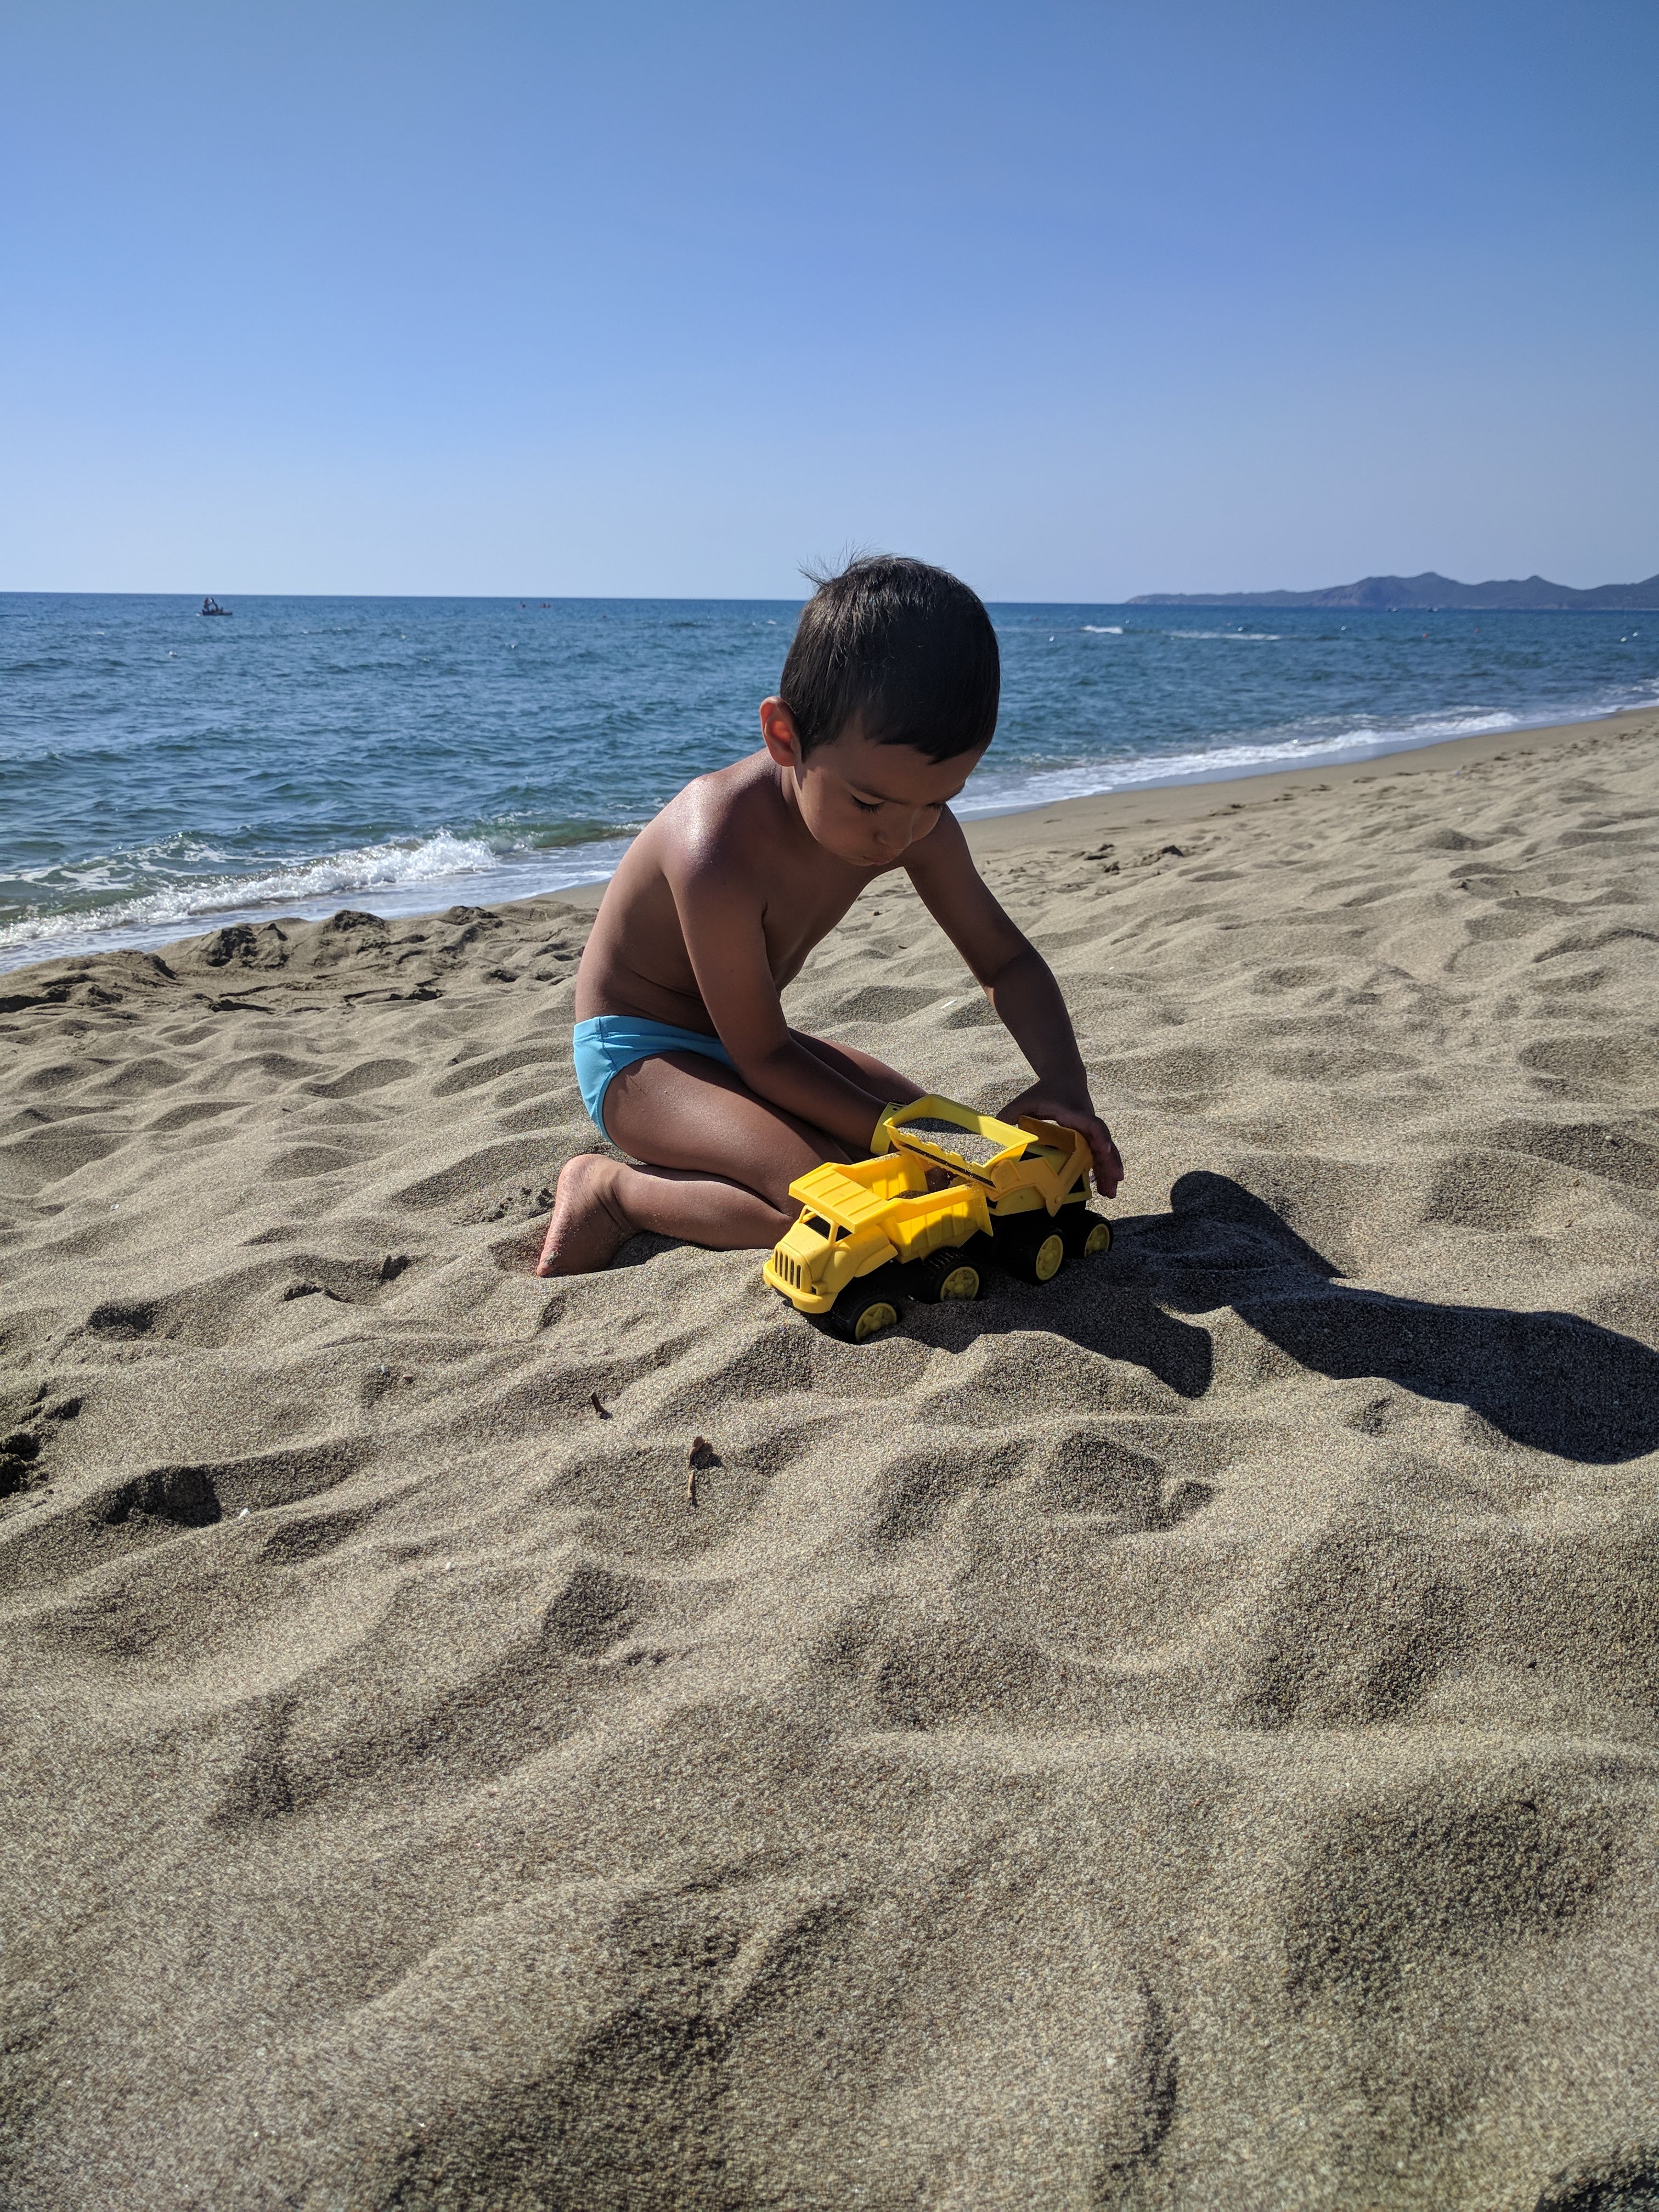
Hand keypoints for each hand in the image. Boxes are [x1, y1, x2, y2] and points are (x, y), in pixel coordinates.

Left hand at [997, 1082, 1123, 1198]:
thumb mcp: (1027, 1099)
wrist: (1065, 1078)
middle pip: (1103, 1143)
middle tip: (1116, 1180)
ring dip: (1109, 1171)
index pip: (1092, 1124)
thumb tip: (995, 1127)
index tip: (1105, 1150)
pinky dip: (1103, 1169)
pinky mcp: (1089, 1137)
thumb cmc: (1046, 1090)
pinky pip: (1099, 1154)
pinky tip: (1104, 1186)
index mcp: (1075, 1113)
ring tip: (1110, 1193)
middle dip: (1110, 1162)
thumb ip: (1010, 1112)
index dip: (1099, 1136)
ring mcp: (1090, 1131)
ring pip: (1105, 1151)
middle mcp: (1087, 1122)